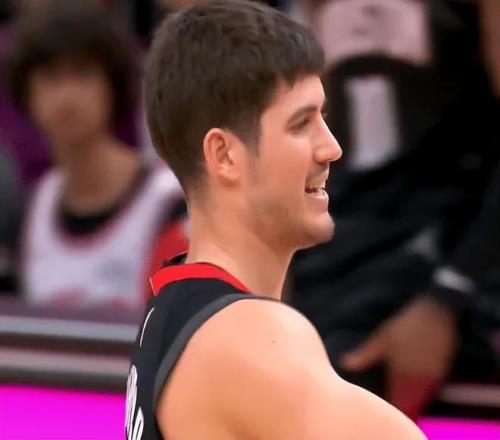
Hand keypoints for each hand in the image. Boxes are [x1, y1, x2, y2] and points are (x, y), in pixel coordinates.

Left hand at [341, 295, 457, 418]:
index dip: (387, 408)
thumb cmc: (405, 325)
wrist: (436, 313)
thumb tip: (343, 364)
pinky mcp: (441, 372)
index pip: (395, 403)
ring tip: (399, 401)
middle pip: (410, 406)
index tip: (377, 408)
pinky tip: (413, 390)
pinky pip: (430, 392)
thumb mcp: (382, 338)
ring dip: (411, 403)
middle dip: (400, 408)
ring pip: (421, 401)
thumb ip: (364, 355)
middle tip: (386, 406)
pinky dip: (421, 395)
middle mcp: (419, 381)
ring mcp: (432, 378)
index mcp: (402, 375)